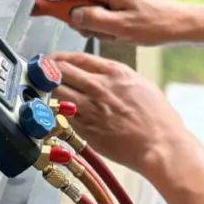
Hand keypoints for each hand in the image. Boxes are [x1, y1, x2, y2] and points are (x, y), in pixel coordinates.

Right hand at [38, 0, 203, 44]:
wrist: (181, 24)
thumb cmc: (156, 26)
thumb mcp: (123, 28)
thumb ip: (95, 20)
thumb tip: (73, 15)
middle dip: (70, 11)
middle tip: (71, 25)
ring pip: (89, 6)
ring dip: (91, 22)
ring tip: (112, 35)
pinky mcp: (121, 1)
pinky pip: (101, 11)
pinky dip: (100, 23)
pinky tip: (116, 34)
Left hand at [52, 51, 193, 176]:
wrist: (161, 145)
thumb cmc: (157, 117)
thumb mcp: (141, 84)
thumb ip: (116, 76)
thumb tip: (99, 74)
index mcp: (114, 72)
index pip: (76, 58)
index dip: (59, 58)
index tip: (52, 60)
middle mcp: (99, 87)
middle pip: (61, 71)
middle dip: (49, 71)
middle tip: (43, 74)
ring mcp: (91, 109)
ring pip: (57, 93)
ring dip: (51, 91)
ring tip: (51, 93)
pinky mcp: (86, 129)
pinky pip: (64, 116)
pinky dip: (59, 112)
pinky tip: (61, 112)